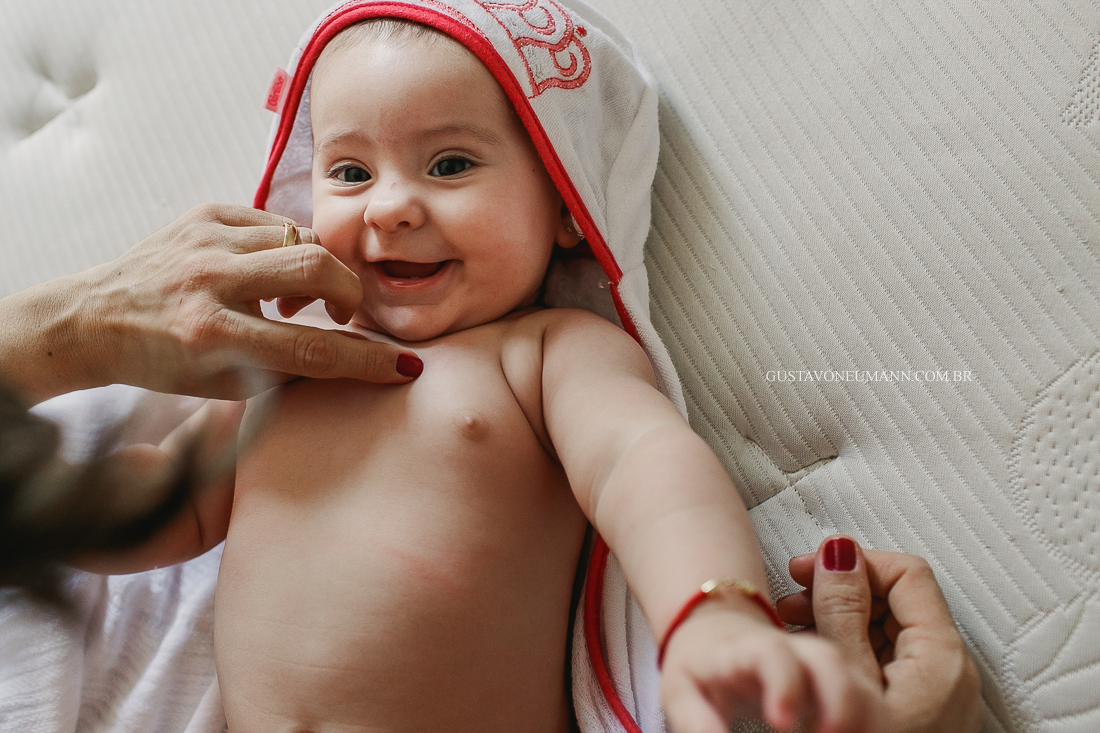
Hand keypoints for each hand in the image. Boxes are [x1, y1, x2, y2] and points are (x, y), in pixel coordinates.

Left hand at [1, 203, 420, 401]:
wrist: (94, 318)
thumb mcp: (225, 383)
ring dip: (315, 271)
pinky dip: (285, 247)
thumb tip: (354, 356)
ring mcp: (205, 239)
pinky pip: (274, 222)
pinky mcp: (204, 213)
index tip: (402, 366)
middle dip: (348, 293)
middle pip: (315, 269)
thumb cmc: (164, 361)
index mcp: (209, 335)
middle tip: (343, 312)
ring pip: (300, 239)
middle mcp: (207, 281)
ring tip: (296, 296)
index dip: (365, 360)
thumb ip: (288, 368)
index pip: (310, 348)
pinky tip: (267, 270)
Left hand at [660, 602, 878, 731]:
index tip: (781, 723)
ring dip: (865, 713)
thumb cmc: (699, 666)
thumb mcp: (681, 689)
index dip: (783, 682)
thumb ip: (695, 719)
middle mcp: (791, 649)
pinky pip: (867, 695)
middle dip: (841, 698)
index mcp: (746, 650)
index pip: (771, 653)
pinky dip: (875, 720)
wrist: (716, 630)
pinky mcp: (836, 679)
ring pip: (856, 676)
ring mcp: (817, 662)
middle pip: (828, 659)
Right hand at [776, 537, 982, 732]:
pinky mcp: (918, 708)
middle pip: (897, 598)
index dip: (855, 562)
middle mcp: (947, 671)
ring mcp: (934, 692)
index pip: (905, 574)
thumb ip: (842, 609)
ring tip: (794, 624)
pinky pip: (885, 656)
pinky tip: (813, 656)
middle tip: (796, 595)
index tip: (812, 569)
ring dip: (840, 616)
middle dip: (842, 588)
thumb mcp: (844, 675)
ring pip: (887, 626)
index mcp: (939, 658)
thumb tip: (839, 554)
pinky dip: (849, 646)